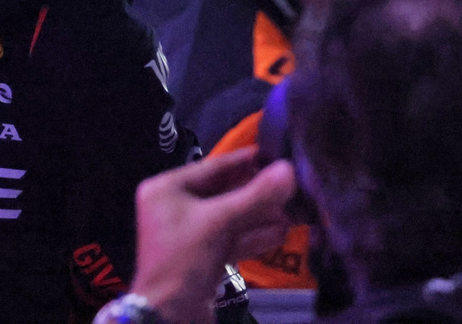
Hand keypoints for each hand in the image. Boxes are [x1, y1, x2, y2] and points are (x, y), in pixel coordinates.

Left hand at [132, 148, 294, 323]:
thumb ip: (255, 196)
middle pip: (223, 193)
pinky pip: (230, 240)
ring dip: (261, 216)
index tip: (277, 154)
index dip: (245, 161)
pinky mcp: (201, 258)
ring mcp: (188, 234)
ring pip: (230, 218)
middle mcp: (174, 207)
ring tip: (295, 210)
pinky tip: (282, 233)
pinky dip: (253, 237)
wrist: (169, 316)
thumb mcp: (220, 222)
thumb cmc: (184, 260)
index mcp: (166, 189)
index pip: (212, 167)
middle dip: (258, 193)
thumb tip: (288, 169)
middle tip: (294, 186)